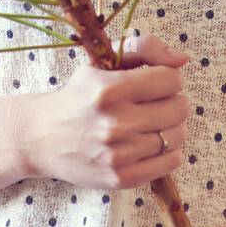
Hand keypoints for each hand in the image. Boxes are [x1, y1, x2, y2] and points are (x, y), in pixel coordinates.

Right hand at [26, 33, 190, 190]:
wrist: (42, 137)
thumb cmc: (78, 96)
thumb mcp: (102, 63)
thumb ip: (144, 48)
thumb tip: (182, 59)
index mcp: (109, 89)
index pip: (171, 80)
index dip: (168, 79)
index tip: (156, 83)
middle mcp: (115, 122)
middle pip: (179, 108)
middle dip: (172, 101)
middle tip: (155, 104)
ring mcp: (119, 154)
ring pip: (178, 135)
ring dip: (171, 127)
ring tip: (152, 124)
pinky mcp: (121, 178)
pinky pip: (171, 162)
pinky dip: (170, 152)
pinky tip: (152, 143)